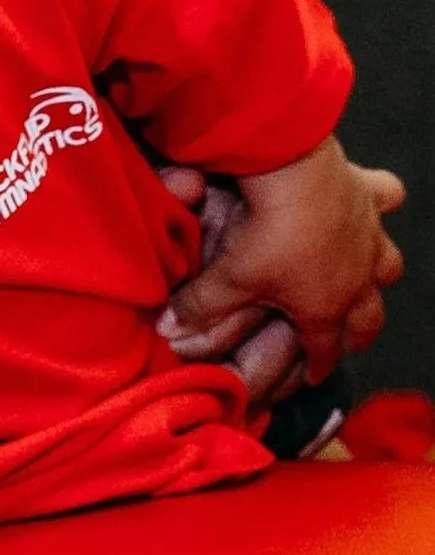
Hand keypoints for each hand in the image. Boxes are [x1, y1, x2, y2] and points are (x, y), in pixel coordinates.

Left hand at [158, 137, 403, 382]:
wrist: (293, 176)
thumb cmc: (264, 235)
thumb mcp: (227, 279)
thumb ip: (198, 308)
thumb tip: (167, 330)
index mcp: (323, 307)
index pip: (325, 351)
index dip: (317, 367)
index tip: (312, 378)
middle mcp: (356, 278)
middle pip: (366, 318)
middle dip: (357, 333)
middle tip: (348, 339)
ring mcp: (368, 237)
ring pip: (387, 266)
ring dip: (379, 275)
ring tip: (370, 279)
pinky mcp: (368, 194)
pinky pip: (388, 196)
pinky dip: (384, 198)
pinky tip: (379, 198)